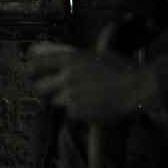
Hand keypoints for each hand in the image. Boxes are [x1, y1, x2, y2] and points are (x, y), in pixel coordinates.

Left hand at [25, 42, 166, 125]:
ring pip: (56, 102)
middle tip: (54, 90)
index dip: (32, 69)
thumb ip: (79, 57)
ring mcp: (71, 96)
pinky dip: (77, 111)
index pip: (39, 63)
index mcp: (71, 60)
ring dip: (65, 101)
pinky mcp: (77, 112)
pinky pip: (70, 113)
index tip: (32, 73)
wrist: (136, 89)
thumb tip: (64, 56)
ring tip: (83, 97)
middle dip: (46, 89)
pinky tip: (91, 105)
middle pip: (40, 87)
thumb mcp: (99, 54)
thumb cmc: (122, 70)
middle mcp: (67, 77)